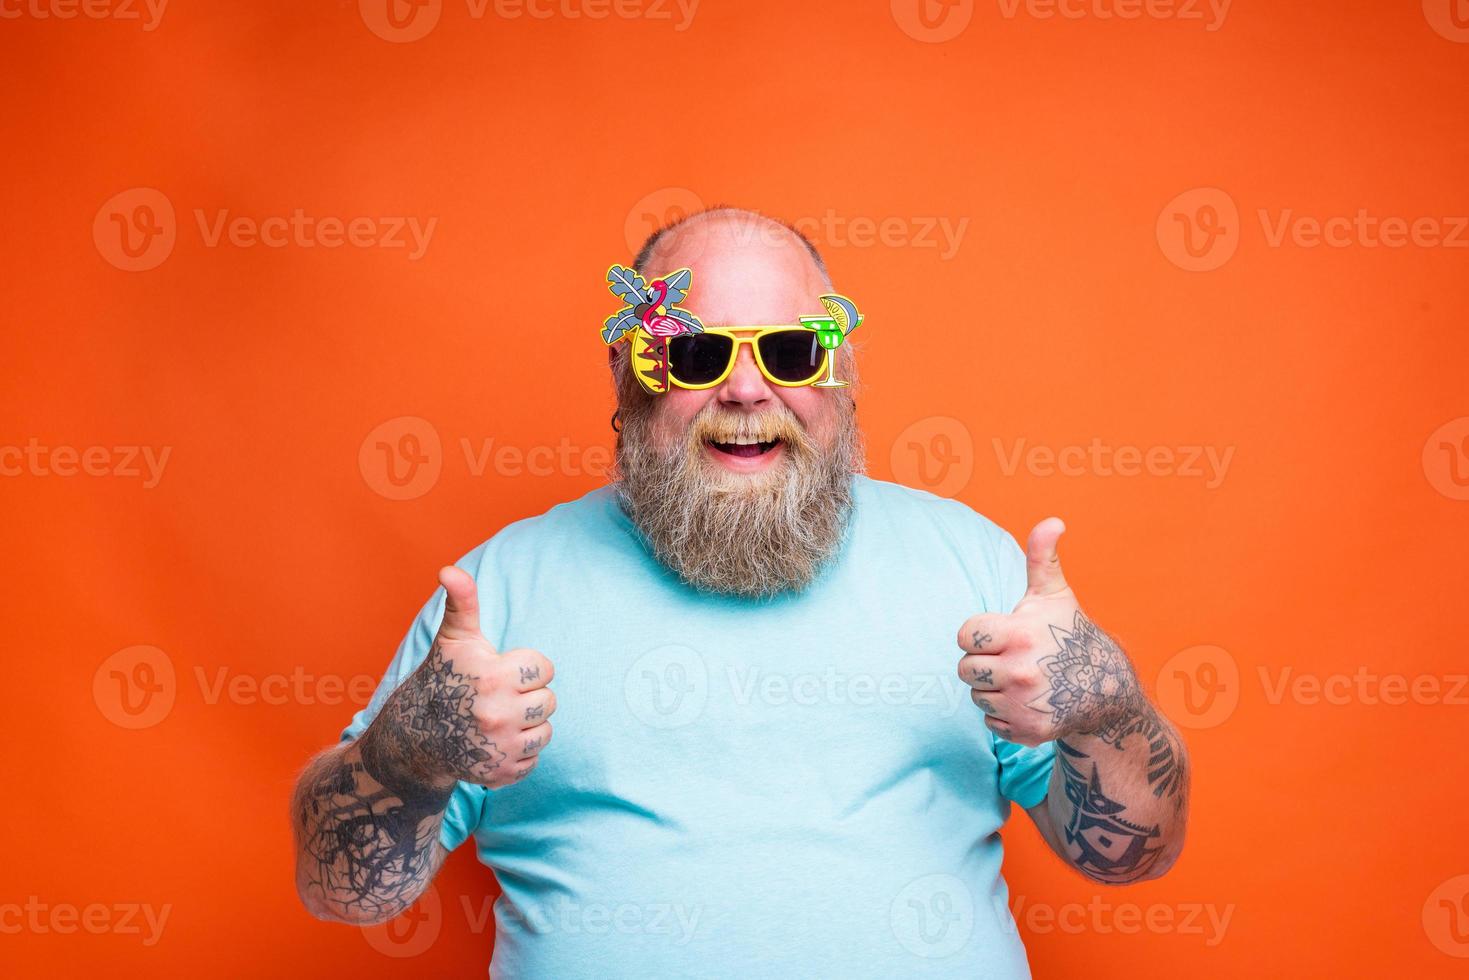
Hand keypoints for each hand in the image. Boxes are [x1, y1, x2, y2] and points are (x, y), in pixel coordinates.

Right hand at [367, 566, 555, 789]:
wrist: (413, 739)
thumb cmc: (441, 679)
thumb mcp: (453, 639)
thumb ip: (462, 602)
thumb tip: (448, 570)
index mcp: (491, 677)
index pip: (544, 668)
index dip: (525, 668)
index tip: (502, 671)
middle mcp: (496, 714)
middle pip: (549, 700)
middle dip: (528, 696)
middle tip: (498, 697)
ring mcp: (499, 748)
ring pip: (546, 730)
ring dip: (528, 725)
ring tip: (499, 719)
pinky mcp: (501, 774)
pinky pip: (535, 759)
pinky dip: (520, 753)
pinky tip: (495, 743)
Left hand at [956, 518, 1140, 746]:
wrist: (1107, 690)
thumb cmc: (1071, 634)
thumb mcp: (1055, 594)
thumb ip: (1041, 557)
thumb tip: (1052, 521)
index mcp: (1020, 635)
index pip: (965, 636)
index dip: (979, 634)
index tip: (1000, 635)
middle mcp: (1021, 672)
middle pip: (965, 669)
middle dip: (983, 663)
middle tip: (1011, 659)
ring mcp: (1024, 705)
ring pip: (977, 697)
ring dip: (993, 690)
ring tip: (1023, 680)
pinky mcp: (1028, 732)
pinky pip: (991, 723)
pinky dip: (1005, 715)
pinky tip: (1028, 702)